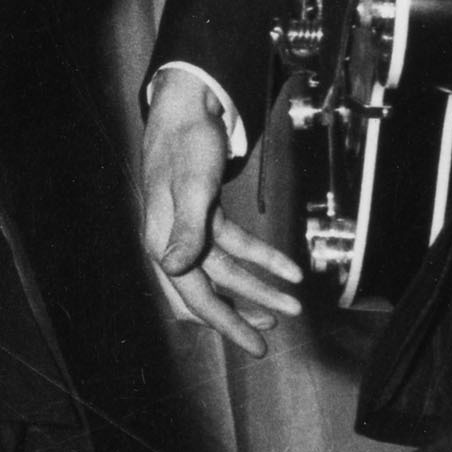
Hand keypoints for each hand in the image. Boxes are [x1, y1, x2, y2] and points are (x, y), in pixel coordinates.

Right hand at [139, 71, 305, 352]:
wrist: (186, 106)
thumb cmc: (186, 142)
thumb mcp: (191, 185)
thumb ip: (185, 229)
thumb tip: (171, 268)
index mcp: (162, 241)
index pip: (195, 296)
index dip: (226, 324)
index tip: (254, 345)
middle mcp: (171, 241)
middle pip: (205, 293)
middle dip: (239, 316)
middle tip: (270, 339)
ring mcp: (188, 229)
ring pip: (224, 272)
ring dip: (257, 289)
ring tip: (289, 305)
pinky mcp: (204, 214)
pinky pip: (233, 245)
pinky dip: (261, 257)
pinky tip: (288, 266)